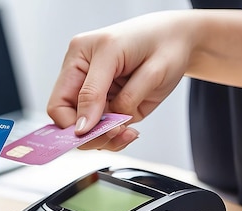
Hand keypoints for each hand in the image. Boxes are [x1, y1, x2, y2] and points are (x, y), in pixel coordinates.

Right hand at [47, 11, 193, 150]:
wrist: (182, 40)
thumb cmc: (163, 42)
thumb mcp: (126, 63)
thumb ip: (102, 96)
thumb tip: (82, 126)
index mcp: (78, 59)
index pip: (59, 104)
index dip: (72, 124)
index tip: (93, 133)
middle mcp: (83, 78)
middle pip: (69, 121)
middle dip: (90, 134)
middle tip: (114, 134)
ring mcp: (97, 95)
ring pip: (87, 131)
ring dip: (105, 138)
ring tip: (127, 133)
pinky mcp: (111, 107)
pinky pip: (105, 131)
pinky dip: (116, 138)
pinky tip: (130, 132)